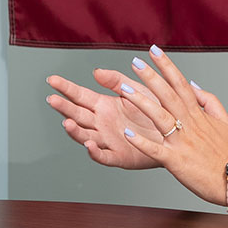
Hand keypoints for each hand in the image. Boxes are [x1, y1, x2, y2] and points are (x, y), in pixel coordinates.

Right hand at [46, 70, 166, 168]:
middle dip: (64, 107)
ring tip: (67, 122)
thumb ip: (116, 81)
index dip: (66, 88)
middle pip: (77, 114)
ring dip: (75, 131)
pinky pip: (103, 156)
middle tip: (52, 99)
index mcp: (104, 106)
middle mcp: (101, 123)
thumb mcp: (135, 90)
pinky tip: (89, 144)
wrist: (175, 133)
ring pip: (85, 135)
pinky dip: (95, 152)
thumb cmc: (156, 111)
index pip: (79, 95)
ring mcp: (108, 140)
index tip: (52, 80)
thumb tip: (96, 71)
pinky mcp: (119, 156)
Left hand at [113, 48, 227, 205]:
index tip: (154, 51)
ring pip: (159, 117)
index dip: (167, 66)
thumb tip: (194, 83)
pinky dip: (142, 142)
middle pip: (168, 95)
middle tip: (135, 62)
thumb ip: (209, 101)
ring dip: (141, 102)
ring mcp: (182, 142)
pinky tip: (127, 133)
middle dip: (151, 77)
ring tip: (124, 89)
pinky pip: (156, 150)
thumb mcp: (225, 122)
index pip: (181, 84)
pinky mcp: (176, 161)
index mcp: (198, 115)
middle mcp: (189, 124)